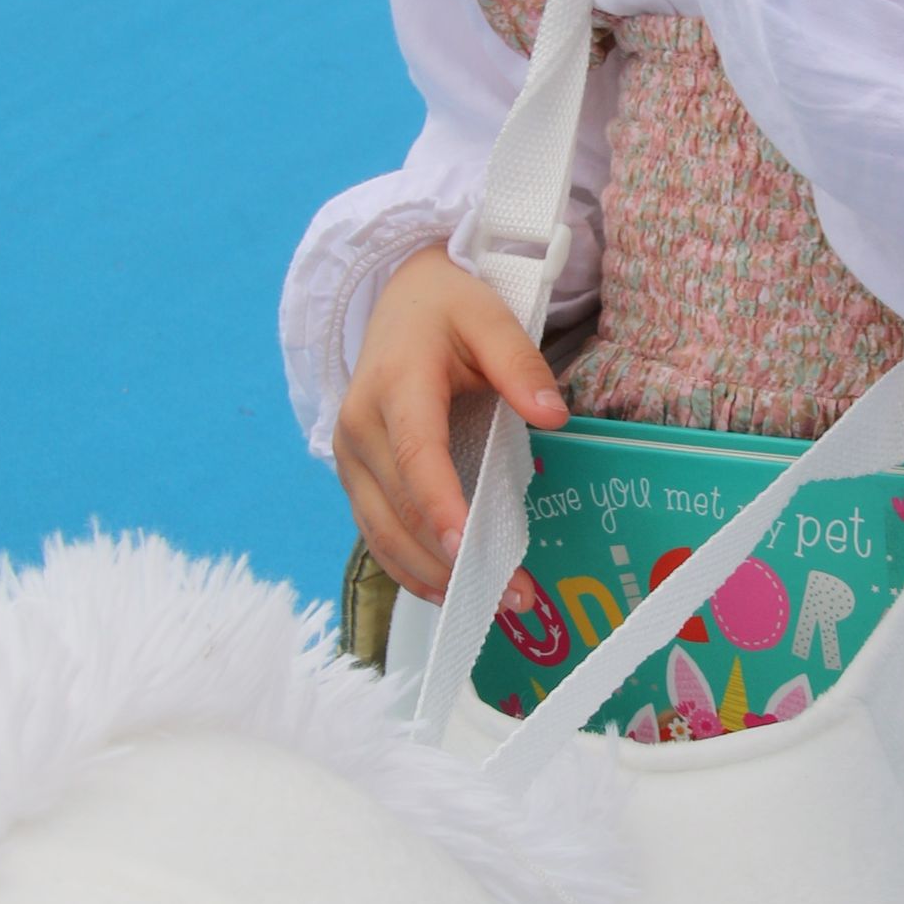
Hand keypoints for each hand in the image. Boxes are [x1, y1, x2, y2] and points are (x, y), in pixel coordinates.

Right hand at [333, 245, 564, 602]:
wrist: (399, 299)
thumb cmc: (448, 310)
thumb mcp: (489, 318)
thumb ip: (520, 364)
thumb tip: (553, 414)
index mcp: (394, 386)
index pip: (415, 455)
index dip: (439, 506)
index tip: (467, 548)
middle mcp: (358, 428)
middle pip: (399, 509)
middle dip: (452, 560)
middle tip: (514, 595)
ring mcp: (350, 457)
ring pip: (381, 532)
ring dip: (430, 576)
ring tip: (490, 604)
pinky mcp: (355, 476)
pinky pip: (376, 532)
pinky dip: (409, 567)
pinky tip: (448, 590)